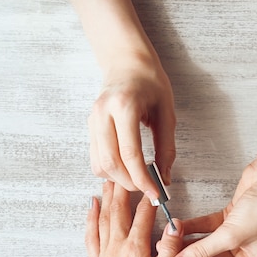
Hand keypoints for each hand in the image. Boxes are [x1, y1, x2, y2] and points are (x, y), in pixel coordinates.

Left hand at [82, 181, 182, 256]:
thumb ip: (169, 252)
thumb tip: (174, 225)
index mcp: (135, 252)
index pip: (143, 216)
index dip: (149, 198)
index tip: (154, 184)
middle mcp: (116, 250)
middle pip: (118, 211)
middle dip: (122, 189)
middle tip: (125, 170)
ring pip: (103, 219)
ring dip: (106, 198)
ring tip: (109, 180)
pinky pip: (90, 235)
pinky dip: (90, 219)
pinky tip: (91, 208)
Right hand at [89, 54, 176, 198]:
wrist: (127, 63)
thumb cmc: (150, 83)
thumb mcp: (166, 113)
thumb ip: (166, 147)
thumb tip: (165, 178)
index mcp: (124, 107)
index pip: (130, 153)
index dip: (143, 179)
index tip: (155, 193)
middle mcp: (102, 114)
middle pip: (111, 163)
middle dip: (131, 183)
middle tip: (148, 189)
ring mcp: (92, 120)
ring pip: (100, 164)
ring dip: (119, 179)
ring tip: (139, 180)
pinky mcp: (89, 127)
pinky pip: (95, 158)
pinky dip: (110, 171)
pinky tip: (126, 170)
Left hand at [170, 160, 256, 256]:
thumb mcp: (231, 235)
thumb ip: (202, 251)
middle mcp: (248, 254)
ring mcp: (240, 236)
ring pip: (207, 244)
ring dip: (187, 242)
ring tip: (166, 243)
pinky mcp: (232, 220)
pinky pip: (208, 228)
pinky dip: (194, 227)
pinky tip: (178, 228)